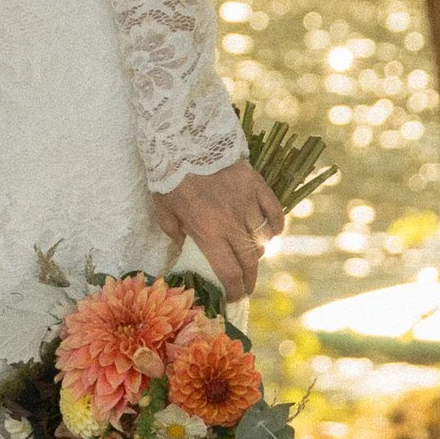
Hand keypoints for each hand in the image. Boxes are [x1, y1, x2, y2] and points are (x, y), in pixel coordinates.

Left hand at [156, 157, 283, 303]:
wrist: (184, 140)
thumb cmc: (169, 177)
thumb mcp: (164, 211)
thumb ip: (176, 234)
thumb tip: (186, 248)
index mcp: (208, 233)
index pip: (228, 272)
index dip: (234, 290)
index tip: (233, 297)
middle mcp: (231, 223)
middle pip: (249, 262)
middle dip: (249, 280)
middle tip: (245, 287)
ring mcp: (247, 204)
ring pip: (263, 239)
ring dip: (258, 253)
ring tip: (251, 257)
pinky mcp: (257, 186)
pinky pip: (274, 213)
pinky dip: (275, 226)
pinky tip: (270, 233)